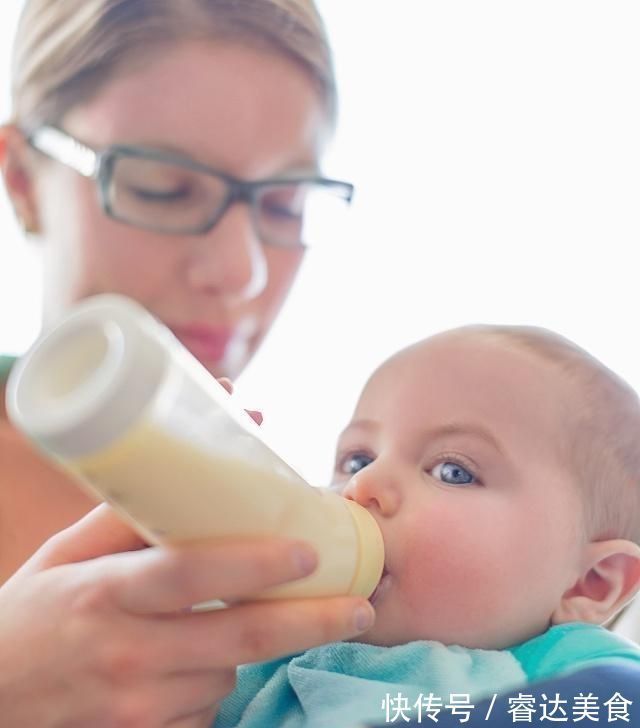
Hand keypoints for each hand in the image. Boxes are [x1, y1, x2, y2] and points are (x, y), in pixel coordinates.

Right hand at [0, 504, 374, 726]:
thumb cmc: (33, 610)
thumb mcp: (68, 553)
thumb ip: (132, 513)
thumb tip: (200, 455)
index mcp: (105, 592)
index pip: (190, 574)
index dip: (253, 563)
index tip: (307, 552)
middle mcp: (126, 653)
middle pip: (238, 637)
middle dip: (311, 622)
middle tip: (359, 607)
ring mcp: (137, 706)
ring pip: (229, 671)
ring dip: (250, 643)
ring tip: (238, 615)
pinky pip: (207, 706)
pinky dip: (217, 678)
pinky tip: (194, 659)